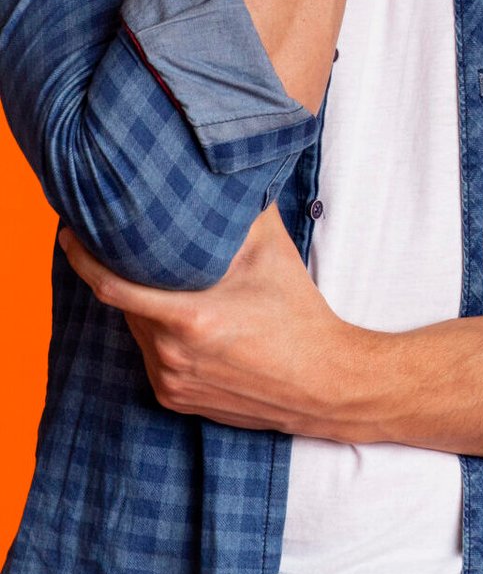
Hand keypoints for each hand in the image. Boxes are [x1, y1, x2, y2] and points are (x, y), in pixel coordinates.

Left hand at [59, 208, 369, 438]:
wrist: (321, 380)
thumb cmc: (300, 316)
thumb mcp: (274, 255)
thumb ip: (245, 213)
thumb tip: (230, 175)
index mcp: (190, 318)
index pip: (114, 286)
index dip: (84, 259)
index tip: (69, 235)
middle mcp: (172, 354)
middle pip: (128, 306)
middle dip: (125, 275)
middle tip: (130, 247)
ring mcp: (171, 381)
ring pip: (139, 333)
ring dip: (146, 307)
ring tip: (166, 283)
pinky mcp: (176, 399)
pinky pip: (153, 358)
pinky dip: (160, 335)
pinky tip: (185, 320)